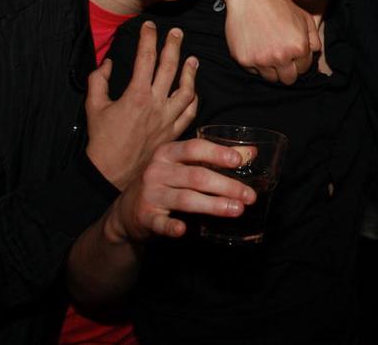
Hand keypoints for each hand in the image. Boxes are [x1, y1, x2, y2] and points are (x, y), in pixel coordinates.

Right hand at [86, 21, 198, 189]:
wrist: (111, 171)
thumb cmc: (101, 139)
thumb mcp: (93, 106)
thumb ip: (99, 80)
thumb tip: (108, 63)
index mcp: (135, 94)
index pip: (146, 58)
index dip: (149, 39)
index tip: (150, 27)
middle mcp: (155, 104)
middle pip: (170, 68)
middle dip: (174, 47)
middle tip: (178, 33)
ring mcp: (167, 119)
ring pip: (186, 90)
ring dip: (190, 73)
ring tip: (193, 59)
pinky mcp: (173, 132)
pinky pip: (189, 113)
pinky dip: (194, 100)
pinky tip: (194, 91)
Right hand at [103, 138, 255, 243]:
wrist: (127, 211)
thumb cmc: (164, 182)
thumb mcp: (183, 165)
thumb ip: (214, 157)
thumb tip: (251, 152)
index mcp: (167, 153)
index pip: (194, 148)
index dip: (217, 153)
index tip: (238, 161)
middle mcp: (157, 170)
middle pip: (196, 176)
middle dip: (226, 186)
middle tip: (249, 196)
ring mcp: (150, 194)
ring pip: (185, 199)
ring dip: (213, 205)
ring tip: (237, 210)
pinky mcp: (145, 217)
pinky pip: (160, 222)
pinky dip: (171, 226)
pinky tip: (183, 230)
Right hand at [222, 0, 320, 84]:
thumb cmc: (279, 6)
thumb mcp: (304, 18)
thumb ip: (314, 38)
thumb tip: (316, 54)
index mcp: (298, 48)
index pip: (304, 68)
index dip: (299, 61)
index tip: (292, 53)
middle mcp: (281, 57)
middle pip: (288, 79)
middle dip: (288, 70)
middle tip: (281, 57)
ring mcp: (261, 60)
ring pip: (271, 78)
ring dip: (272, 69)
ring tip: (269, 51)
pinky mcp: (244, 60)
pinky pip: (254, 72)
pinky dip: (256, 64)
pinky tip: (257, 48)